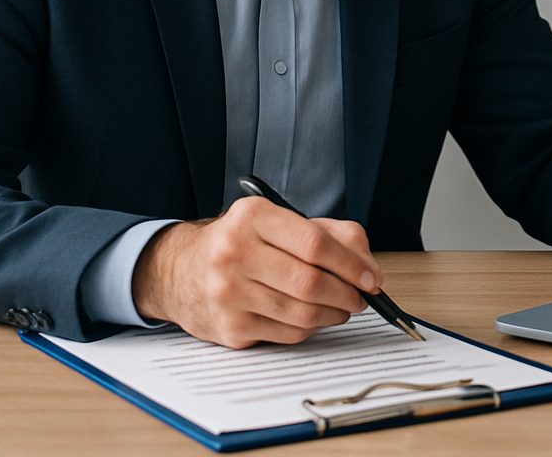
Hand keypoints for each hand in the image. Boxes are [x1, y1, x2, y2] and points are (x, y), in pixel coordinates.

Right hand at [132, 196, 383, 347]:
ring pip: (303, 313)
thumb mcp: (280, 222)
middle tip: (361, 298)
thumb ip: (333, 235)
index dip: (351, 264)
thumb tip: (369, 269)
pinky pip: (288, 334)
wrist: (181, 271)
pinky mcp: (229, 327)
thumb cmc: (242, 244)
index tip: (370, 278)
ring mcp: (228, 293)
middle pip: (311, 282)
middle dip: (347, 293)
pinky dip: (310, 328)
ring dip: (334, 314)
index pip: (315, 243)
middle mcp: (234, 253)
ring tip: (342, 307)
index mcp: (252, 217)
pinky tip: (312, 317)